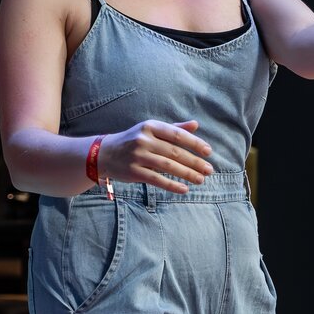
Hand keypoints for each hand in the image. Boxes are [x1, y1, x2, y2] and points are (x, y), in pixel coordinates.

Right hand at [98, 119, 213, 193]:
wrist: (104, 153)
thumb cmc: (133, 140)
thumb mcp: (151, 130)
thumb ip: (174, 128)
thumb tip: (196, 125)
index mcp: (150, 126)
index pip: (177, 134)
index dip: (195, 143)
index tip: (208, 152)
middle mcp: (143, 140)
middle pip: (175, 152)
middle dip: (194, 162)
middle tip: (209, 170)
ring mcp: (137, 156)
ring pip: (168, 166)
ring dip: (187, 174)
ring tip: (200, 179)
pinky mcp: (133, 171)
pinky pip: (157, 180)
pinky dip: (172, 185)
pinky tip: (184, 189)